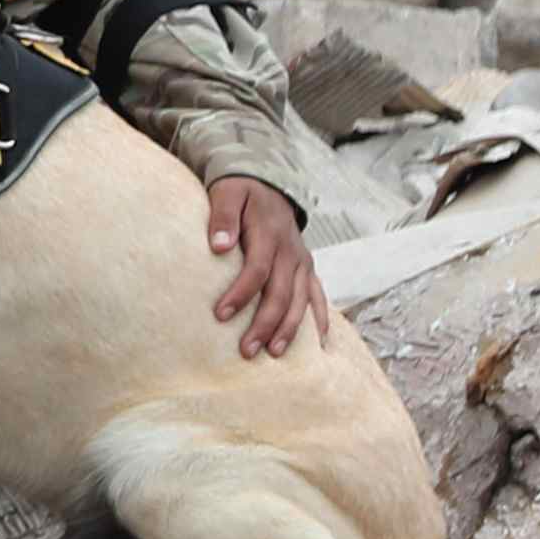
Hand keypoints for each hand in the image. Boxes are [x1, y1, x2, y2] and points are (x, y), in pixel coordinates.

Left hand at [208, 179, 325, 358]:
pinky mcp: (308, 268)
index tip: (220, 315)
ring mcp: (303, 262)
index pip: (257, 270)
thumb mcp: (228, 193)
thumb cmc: (241, 192)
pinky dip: (320, 319)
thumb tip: (219, 246)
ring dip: (289, 329)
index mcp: (270, 234)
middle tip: (247, 350)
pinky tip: (320, 344)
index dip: (240, 294)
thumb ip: (223, 217)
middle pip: (281, 293)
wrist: (267, 185)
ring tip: (274, 354)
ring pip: (301, 301)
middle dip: (265, 323)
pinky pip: (318, 296)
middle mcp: (291, 251)